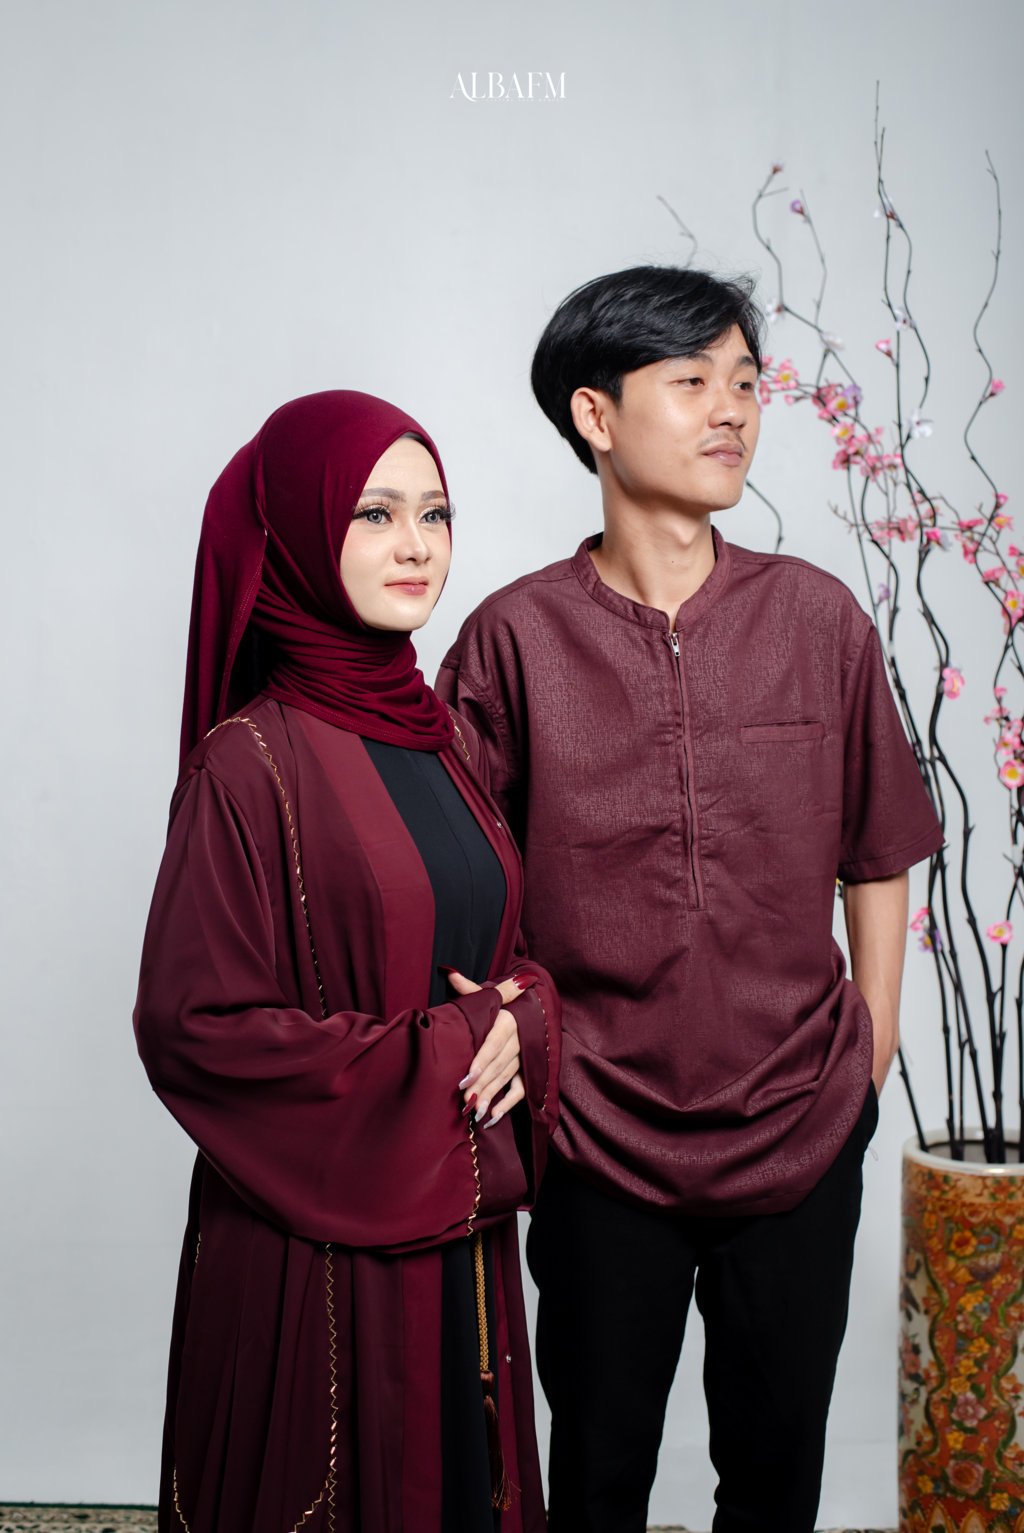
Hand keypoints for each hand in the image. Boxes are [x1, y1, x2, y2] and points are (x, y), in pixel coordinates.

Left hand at [446, 970, 534, 1126]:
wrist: (534, 1011)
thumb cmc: (502, 1005)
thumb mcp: (488, 994)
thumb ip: (470, 988)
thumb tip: (449, 973)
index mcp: (510, 1021)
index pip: (493, 1043)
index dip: (480, 1061)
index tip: (465, 1077)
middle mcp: (520, 1040)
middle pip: (498, 1065)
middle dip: (481, 1084)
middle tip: (464, 1100)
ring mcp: (525, 1057)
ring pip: (506, 1079)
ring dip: (490, 1096)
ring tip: (473, 1111)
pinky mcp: (527, 1071)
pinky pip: (520, 1091)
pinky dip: (507, 1105)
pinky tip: (490, 1117)